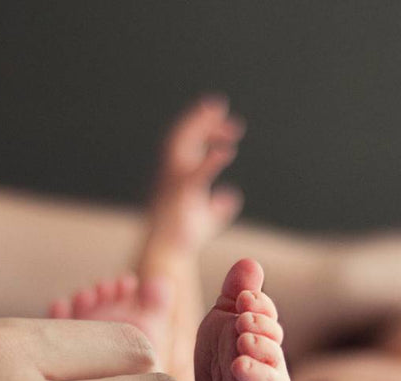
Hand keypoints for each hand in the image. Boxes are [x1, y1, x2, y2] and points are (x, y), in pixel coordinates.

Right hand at [148, 95, 245, 248]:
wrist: (168, 254)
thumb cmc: (184, 238)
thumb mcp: (207, 218)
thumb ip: (218, 204)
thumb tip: (231, 195)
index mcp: (176, 175)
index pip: (189, 142)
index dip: (207, 129)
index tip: (232, 128)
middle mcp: (170, 173)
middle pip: (181, 135)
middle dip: (199, 118)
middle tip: (220, 105)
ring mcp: (172, 183)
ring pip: (180, 145)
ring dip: (199, 127)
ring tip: (220, 115)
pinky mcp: (179, 198)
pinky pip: (194, 174)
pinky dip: (209, 161)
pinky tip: (227, 152)